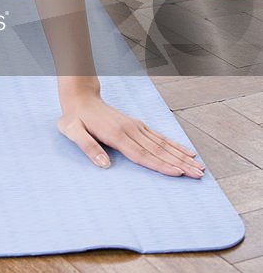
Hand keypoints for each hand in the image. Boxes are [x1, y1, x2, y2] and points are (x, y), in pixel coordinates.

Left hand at [56, 92, 205, 177]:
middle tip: (198, 175)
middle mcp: (130, 130)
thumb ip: (88, 147)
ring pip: (163, 144)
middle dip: (180, 164)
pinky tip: (187, 152)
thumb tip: (104, 164)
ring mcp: (136, 127)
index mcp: (116, 135)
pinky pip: (159, 137)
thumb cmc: (74, 119)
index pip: (142, 155)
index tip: (178, 173)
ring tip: (199, 167)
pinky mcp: (137, 125)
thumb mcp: (73, 132)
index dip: (161, 165)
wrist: (80, 97)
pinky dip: (175, 145)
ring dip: (182, 156)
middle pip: (159, 151)